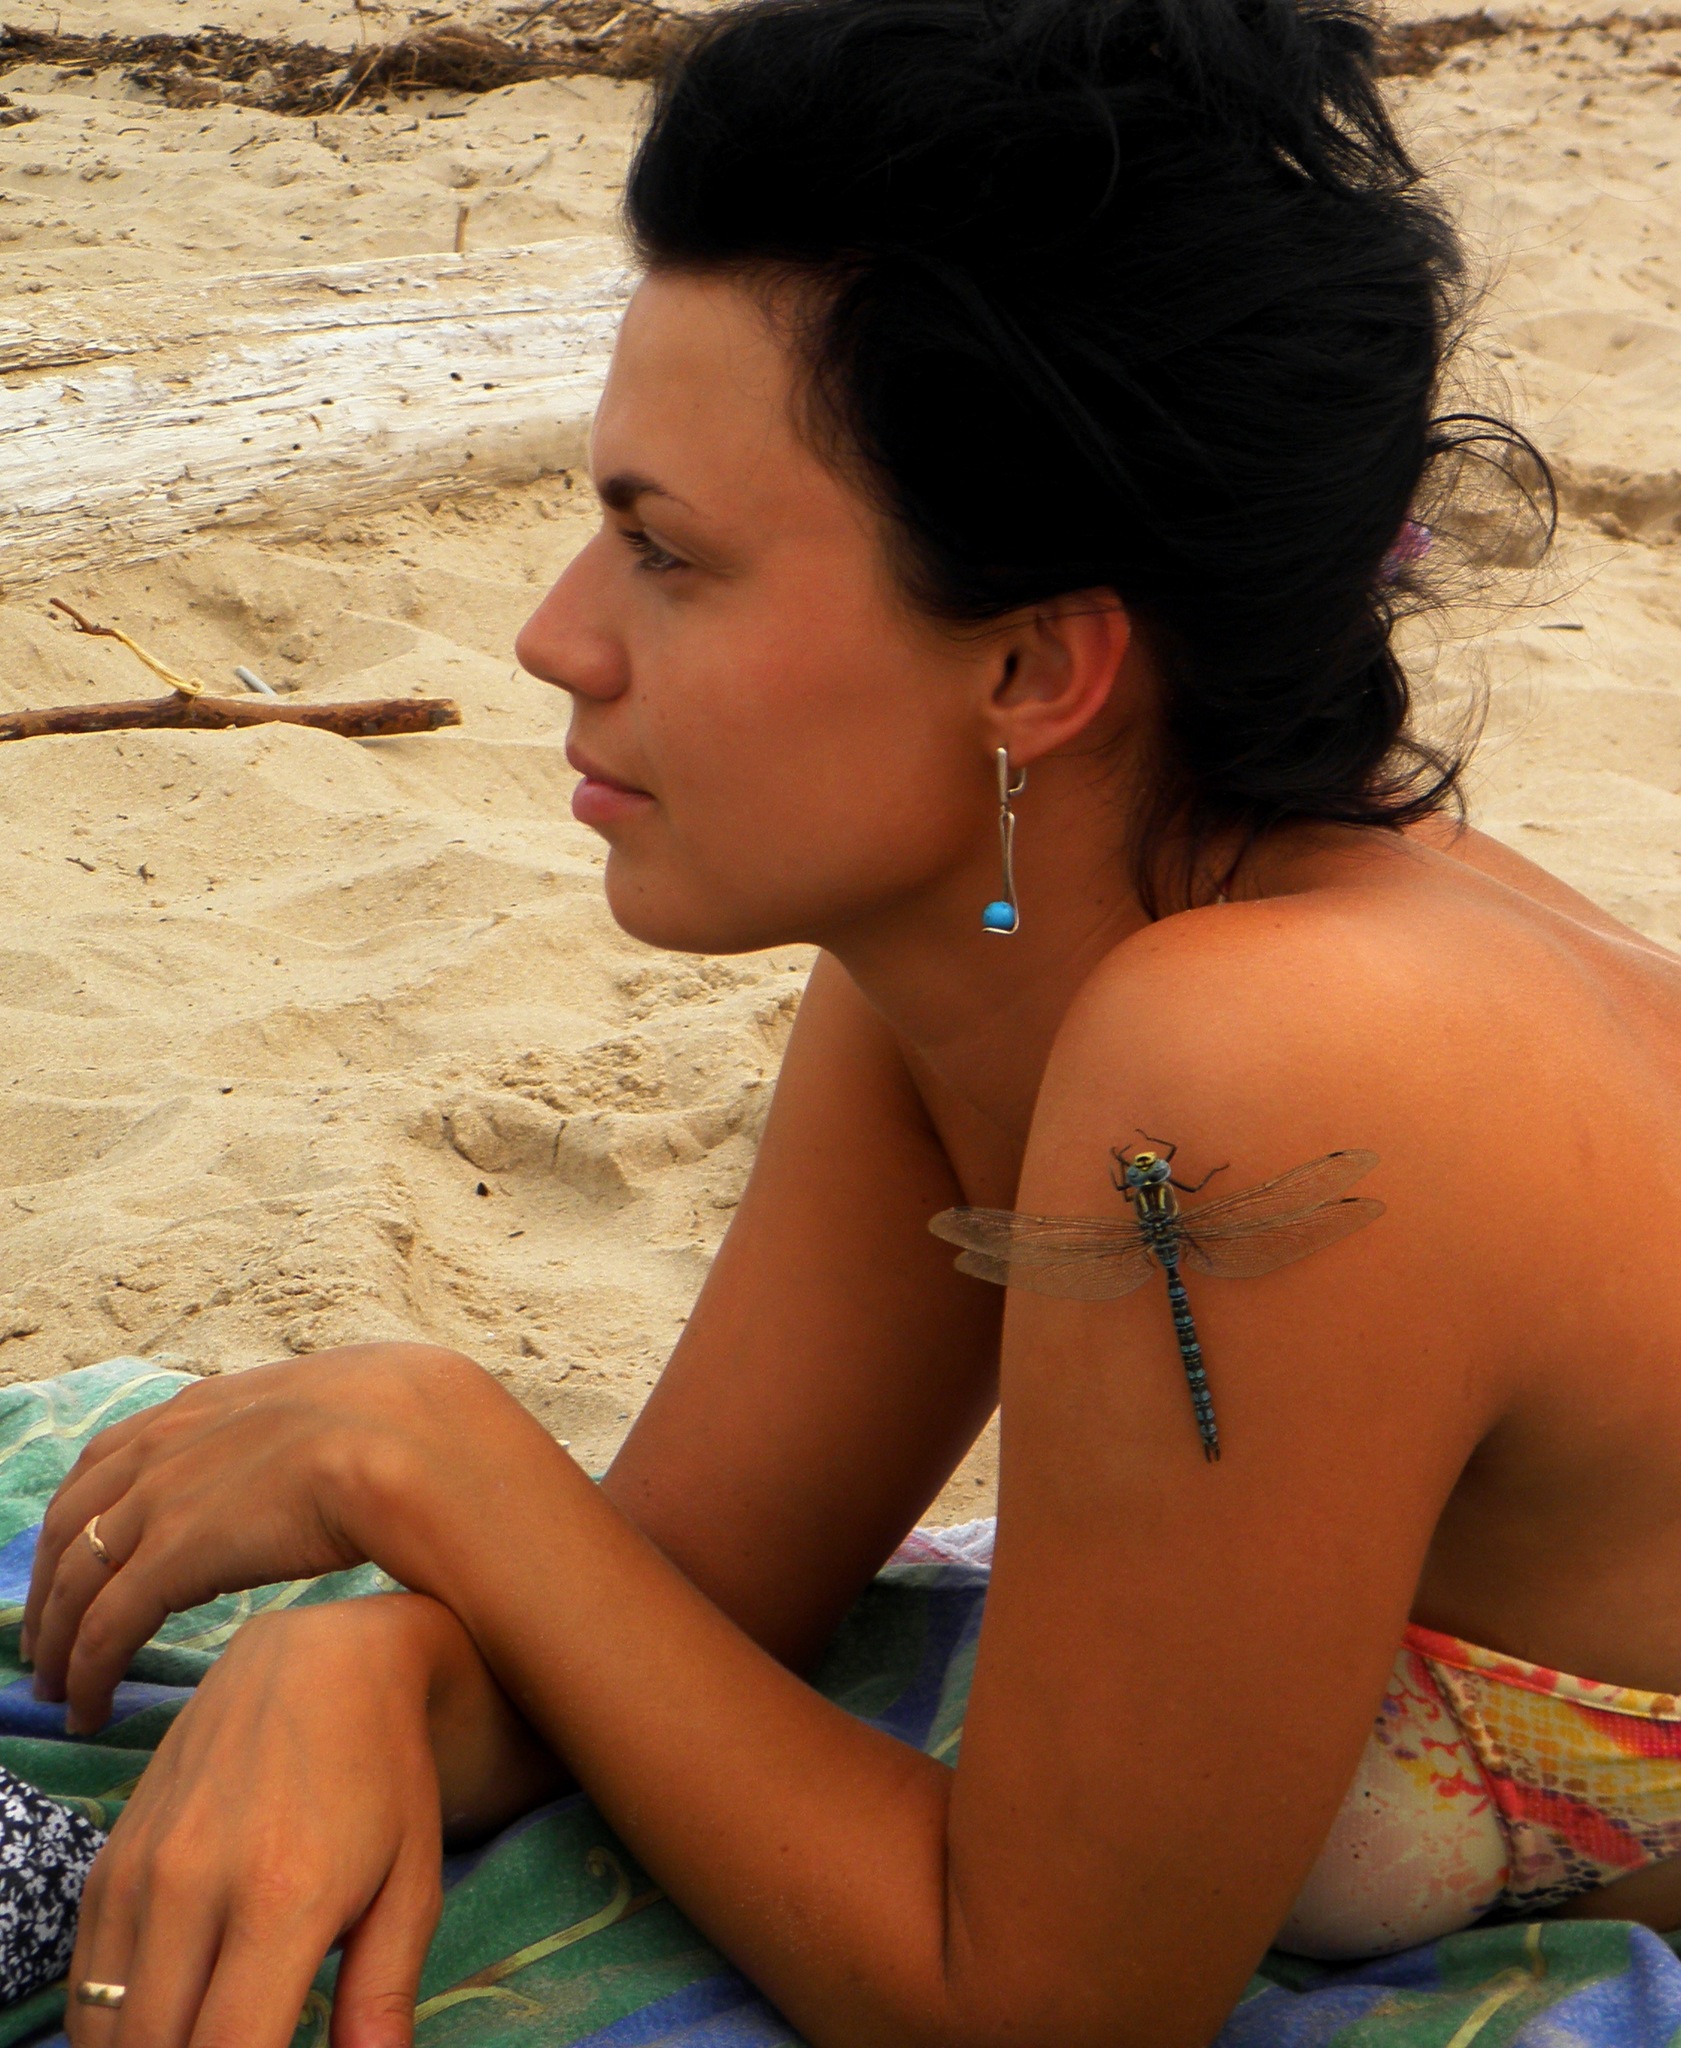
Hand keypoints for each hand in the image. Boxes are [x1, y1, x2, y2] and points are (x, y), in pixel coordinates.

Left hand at [23, 1342, 505, 1732]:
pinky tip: (87, 1709)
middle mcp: (165, 1447)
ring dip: (56, 1640)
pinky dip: (85, 1674)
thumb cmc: (404, 1426)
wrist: (407, 1439)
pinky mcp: (170, 1560)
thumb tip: (341, 1450)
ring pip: (75, 1582)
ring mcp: (161, 1501)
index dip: (82, 1513)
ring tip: (54, 1687)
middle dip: (50, 1583)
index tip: (77, 1553)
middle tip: (45, 1635)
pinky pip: (103, 1630)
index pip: (109, 1458)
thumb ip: (309, 1430)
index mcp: (203, 1406)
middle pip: (71, 1522)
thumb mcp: (336, 1406)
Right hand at [65, 1596, 444, 2047]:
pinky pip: (86, 1983)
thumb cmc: (384, 1776)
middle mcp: (195, 1884)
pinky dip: (116, 2023)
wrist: (320, 1663)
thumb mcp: (413, 1882)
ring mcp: (141, 1869)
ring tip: (212, 2033)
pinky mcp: (110, 1859)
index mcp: (283, 1897)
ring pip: (106, 2031)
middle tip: (247, 2042)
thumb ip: (383, 1993)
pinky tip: (173, 2012)